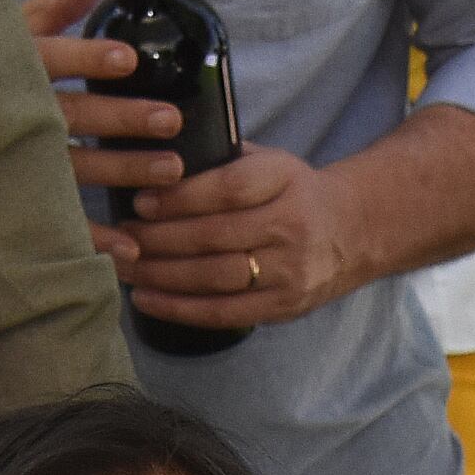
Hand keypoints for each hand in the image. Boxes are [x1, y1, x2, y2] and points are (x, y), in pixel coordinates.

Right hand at [20, 0, 176, 267]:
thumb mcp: (14, 30)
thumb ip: (59, 5)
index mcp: (15, 66)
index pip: (54, 59)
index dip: (88, 59)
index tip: (128, 59)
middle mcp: (13, 113)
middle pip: (73, 116)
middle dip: (122, 119)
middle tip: (169, 121)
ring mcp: (14, 159)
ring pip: (74, 166)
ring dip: (122, 171)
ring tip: (170, 172)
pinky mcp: (15, 198)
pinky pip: (56, 220)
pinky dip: (91, 236)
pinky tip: (130, 246)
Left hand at [114, 148, 365, 330]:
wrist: (353, 231)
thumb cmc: (293, 193)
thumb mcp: (269, 161)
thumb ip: (223, 161)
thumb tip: (155, 166)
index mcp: (284, 179)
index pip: (227, 189)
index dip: (179, 198)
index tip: (140, 201)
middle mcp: (291, 225)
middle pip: (214, 236)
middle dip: (159, 239)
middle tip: (121, 239)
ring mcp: (290, 271)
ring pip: (215, 277)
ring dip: (162, 275)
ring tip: (125, 268)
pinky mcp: (284, 306)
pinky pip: (225, 312)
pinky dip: (180, 309)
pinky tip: (146, 299)